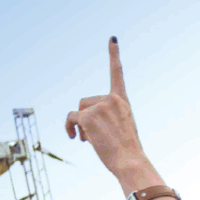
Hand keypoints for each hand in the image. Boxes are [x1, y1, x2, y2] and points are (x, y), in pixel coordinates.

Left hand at [65, 39, 155, 193]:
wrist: (130, 161)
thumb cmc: (127, 152)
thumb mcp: (121, 129)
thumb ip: (106, 119)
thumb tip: (80, 126)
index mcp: (123, 101)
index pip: (117, 73)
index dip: (114, 54)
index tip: (112, 38)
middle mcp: (113, 99)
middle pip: (86, 101)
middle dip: (85, 118)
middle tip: (93, 136)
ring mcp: (101, 106)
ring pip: (79, 110)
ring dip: (79, 125)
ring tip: (90, 140)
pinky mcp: (89, 115)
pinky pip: (71, 117)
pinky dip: (69, 127)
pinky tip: (74, 138)